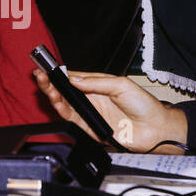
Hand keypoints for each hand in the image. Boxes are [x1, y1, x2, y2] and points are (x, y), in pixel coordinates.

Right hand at [32, 68, 187, 153]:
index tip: (48, 66)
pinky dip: (64, 110)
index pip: (75, 77)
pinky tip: (58, 101)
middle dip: (51, 82)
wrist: (155, 129)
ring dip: (53, 95)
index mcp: (99, 85)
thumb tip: (75, 79)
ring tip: (44, 85)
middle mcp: (93, 99)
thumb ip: (97, 82)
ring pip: (66, 104)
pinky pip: (73, 119)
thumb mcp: (121, 85)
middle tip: (40, 75)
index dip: (61, 73)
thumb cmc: (144, 105)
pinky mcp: (91, 129)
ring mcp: (91, 114)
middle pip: (66, 91)